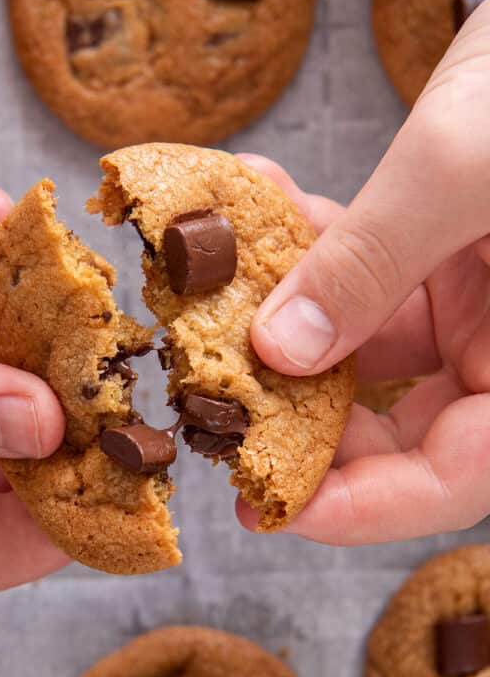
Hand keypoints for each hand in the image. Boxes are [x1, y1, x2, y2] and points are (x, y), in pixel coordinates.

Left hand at [237, 0, 489, 544]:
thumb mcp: (467, 169)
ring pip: (352, 349)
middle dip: (291, 412)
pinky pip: (354, 275)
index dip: (364, 508)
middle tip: (212, 408)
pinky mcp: (431, 256)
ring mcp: (465, 303)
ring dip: (276, 313)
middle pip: (391, 429)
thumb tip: (281, 350)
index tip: (272, 506)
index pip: (454, 477)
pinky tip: (248, 203)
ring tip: (211, 278)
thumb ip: (374, 262)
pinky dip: (301, 247)